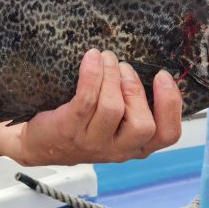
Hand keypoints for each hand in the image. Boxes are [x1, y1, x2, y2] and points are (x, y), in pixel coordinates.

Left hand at [0, 49, 181, 164]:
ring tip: (106, 58)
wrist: (37, 143)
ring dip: (110, 77)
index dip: (171, 105)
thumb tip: (145, 68)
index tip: (162, 76)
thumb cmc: (80, 127)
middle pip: (142, 125)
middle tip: (123, 67)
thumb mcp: (113, 125)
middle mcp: (117, 149)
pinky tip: (91, 58)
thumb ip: (133, 106)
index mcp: (135, 146)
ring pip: (112, 109)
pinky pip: (86, 100)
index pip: (167, 135)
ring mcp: (92, 142)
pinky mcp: (69, 129)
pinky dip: (91, 75)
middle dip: (135, 89)